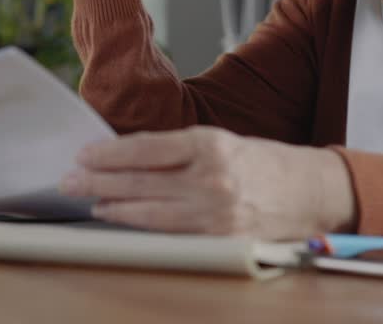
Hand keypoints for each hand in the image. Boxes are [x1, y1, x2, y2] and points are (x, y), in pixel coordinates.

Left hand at [58, 126, 357, 238]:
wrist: (314, 192)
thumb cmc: (264, 164)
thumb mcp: (222, 142)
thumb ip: (178, 151)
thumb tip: (126, 156)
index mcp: (210, 144)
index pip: (146, 148)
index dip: (109, 153)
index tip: (83, 154)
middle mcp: (212, 178)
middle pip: (140, 180)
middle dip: (98, 181)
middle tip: (69, 180)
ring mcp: (216, 214)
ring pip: (149, 212)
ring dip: (112, 206)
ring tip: (88, 201)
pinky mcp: (221, 241)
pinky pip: (170, 235)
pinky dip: (140, 227)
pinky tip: (121, 220)